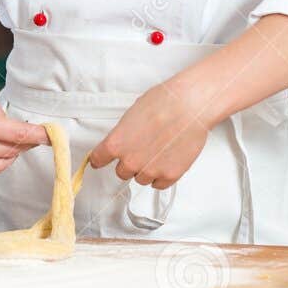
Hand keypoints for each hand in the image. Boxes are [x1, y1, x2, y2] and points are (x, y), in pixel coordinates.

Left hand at [87, 79, 210, 188]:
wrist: (189, 106)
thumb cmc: (163, 103)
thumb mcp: (132, 114)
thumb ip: (124, 133)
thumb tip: (126, 140)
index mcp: (116, 143)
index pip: (98, 159)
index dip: (99, 159)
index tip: (99, 160)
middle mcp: (130, 161)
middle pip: (121, 172)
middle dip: (129, 162)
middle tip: (142, 149)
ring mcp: (150, 170)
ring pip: (141, 179)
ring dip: (146, 169)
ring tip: (158, 151)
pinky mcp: (169, 175)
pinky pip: (159, 184)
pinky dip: (161, 176)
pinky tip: (167, 160)